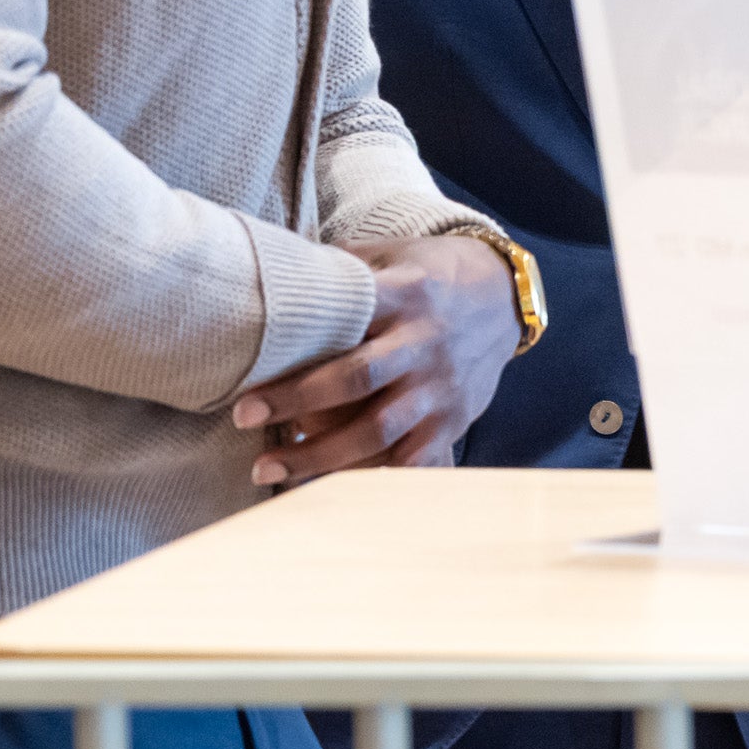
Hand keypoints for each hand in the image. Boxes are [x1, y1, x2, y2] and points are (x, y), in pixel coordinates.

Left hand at [230, 236, 520, 486]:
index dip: (295, 356)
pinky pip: (415, 462)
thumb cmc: (430, 274)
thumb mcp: (391, 254)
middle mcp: (424, 343)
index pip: (342, 325)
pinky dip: (374, 480)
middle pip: (356, 382)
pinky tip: (332, 493)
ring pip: (380, 432)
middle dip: (295, 405)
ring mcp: (441, 388)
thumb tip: (273, 272)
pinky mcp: (455, 420)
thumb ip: (340, 269)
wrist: (505, 297)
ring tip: (270, 471)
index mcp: (404, 296)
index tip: (246, 382)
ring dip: (321, 457)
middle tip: (243, 419)